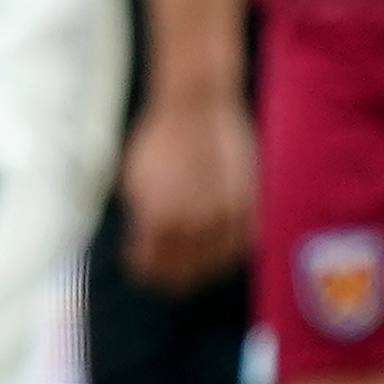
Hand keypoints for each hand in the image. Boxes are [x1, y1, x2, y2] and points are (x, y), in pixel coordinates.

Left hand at [119, 90, 255, 291]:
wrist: (197, 108)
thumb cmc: (160, 140)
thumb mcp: (133, 181)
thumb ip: (140, 221)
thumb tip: (142, 248)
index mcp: (160, 222)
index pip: (149, 269)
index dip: (141, 270)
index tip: (138, 266)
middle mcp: (195, 226)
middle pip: (182, 276)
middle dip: (167, 275)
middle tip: (161, 269)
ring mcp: (226, 219)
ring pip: (214, 265)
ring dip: (199, 263)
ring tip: (188, 256)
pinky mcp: (250, 209)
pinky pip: (239, 246)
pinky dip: (226, 248)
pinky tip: (214, 242)